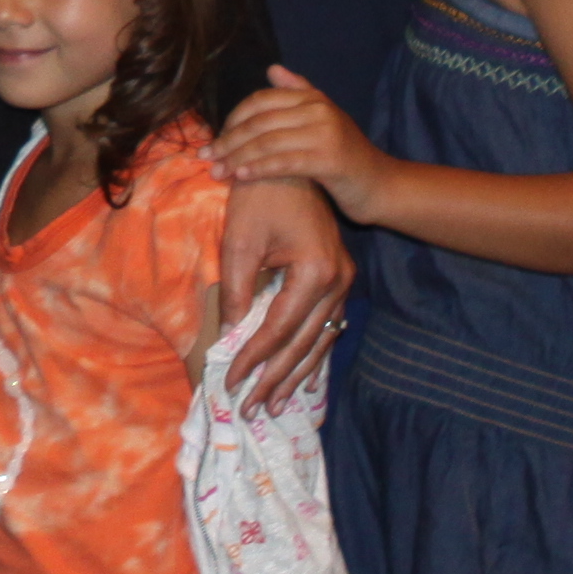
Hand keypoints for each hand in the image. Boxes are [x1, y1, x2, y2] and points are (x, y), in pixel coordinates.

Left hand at [206, 160, 355, 410]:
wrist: (289, 163)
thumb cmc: (260, 195)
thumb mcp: (238, 242)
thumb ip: (236, 292)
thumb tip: (229, 336)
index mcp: (316, 272)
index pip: (279, 329)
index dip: (253, 359)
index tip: (230, 382)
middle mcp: (338, 281)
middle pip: (303, 343)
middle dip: (275, 378)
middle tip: (252, 409)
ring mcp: (343, 281)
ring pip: (319, 340)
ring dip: (296, 374)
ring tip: (275, 404)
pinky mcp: (338, 278)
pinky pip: (326, 325)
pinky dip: (310, 352)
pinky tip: (302, 379)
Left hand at [216, 67, 380, 218]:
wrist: (382, 186)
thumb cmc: (347, 158)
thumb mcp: (324, 121)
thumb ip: (300, 94)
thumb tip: (272, 69)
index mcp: (313, 98)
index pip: (261, 101)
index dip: (233, 119)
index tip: (213, 138)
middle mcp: (318, 110)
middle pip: (260, 121)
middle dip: (228, 140)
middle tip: (206, 156)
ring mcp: (325, 134)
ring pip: (267, 142)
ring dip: (236, 158)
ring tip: (216, 172)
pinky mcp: (329, 160)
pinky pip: (283, 163)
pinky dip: (258, 169)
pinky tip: (240, 177)